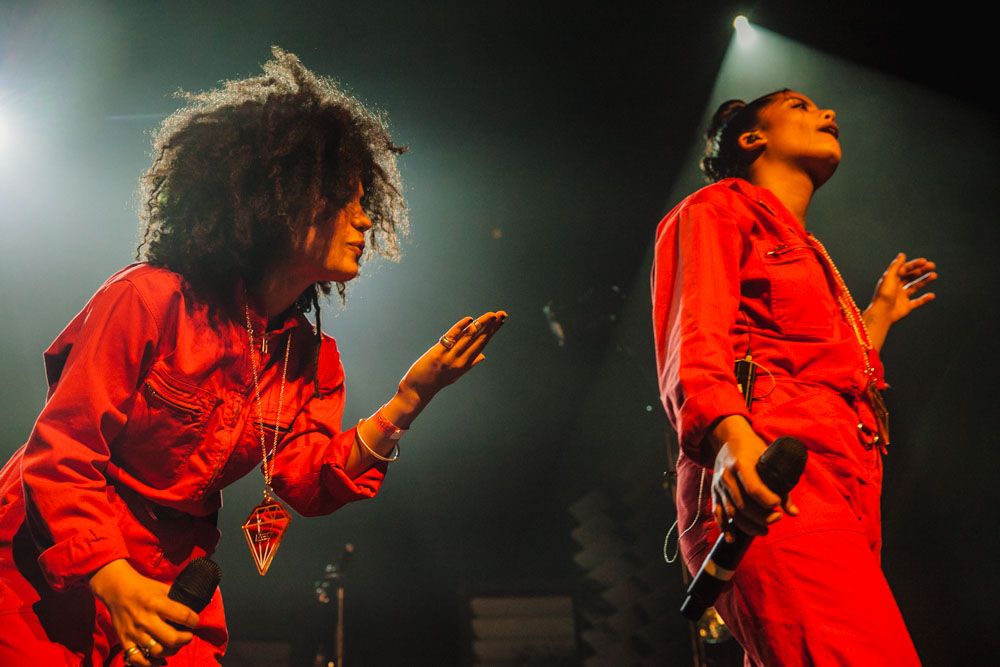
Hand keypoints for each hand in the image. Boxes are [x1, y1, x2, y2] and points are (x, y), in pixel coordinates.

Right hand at [89, 559, 198, 665]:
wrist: (117, 590)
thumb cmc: (144, 589)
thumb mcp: (163, 588)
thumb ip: (177, 600)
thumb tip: (194, 612)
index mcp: (157, 603)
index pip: (184, 616)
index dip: (194, 620)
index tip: (194, 621)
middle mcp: (145, 619)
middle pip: (172, 639)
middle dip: (186, 639)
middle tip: (187, 635)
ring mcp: (134, 632)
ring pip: (157, 651)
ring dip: (172, 651)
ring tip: (175, 645)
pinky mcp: (124, 641)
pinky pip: (138, 660)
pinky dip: (151, 663)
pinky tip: (159, 657)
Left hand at [396, 311, 506, 408]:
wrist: (418, 391)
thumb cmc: (436, 381)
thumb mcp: (456, 375)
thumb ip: (470, 364)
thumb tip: (483, 356)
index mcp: (465, 364)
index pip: (482, 344)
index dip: (492, 332)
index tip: (500, 322)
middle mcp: (460, 360)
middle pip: (479, 339)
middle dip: (491, 326)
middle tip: (501, 314)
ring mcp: (449, 357)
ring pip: (469, 337)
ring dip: (481, 324)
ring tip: (491, 315)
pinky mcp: (438, 353)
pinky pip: (452, 337)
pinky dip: (461, 327)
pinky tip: (470, 319)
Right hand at [709, 416, 798, 541]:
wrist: (728, 439)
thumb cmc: (753, 448)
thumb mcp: (769, 459)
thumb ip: (782, 487)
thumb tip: (793, 513)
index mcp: (740, 464)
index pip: (754, 489)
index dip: (769, 501)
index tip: (778, 504)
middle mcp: (726, 475)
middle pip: (743, 505)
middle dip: (762, 516)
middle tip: (777, 518)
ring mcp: (718, 485)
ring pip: (732, 512)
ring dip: (749, 525)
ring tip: (765, 530)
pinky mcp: (714, 493)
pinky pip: (718, 513)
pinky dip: (725, 527)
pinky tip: (733, 538)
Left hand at [869, 253, 936, 323]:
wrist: (882, 313)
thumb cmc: (884, 294)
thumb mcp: (889, 277)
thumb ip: (896, 266)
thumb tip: (902, 254)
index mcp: (891, 280)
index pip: (904, 269)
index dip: (914, 265)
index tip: (924, 261)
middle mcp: (896, 287)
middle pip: (910, 277)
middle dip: (921, 271)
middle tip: (932, 266)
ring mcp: (901, 297)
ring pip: (915, 287)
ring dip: (924, 281)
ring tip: (934, 275)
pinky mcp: (906, 307)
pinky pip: (917, 302)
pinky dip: (925, 299)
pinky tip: (932, 295)